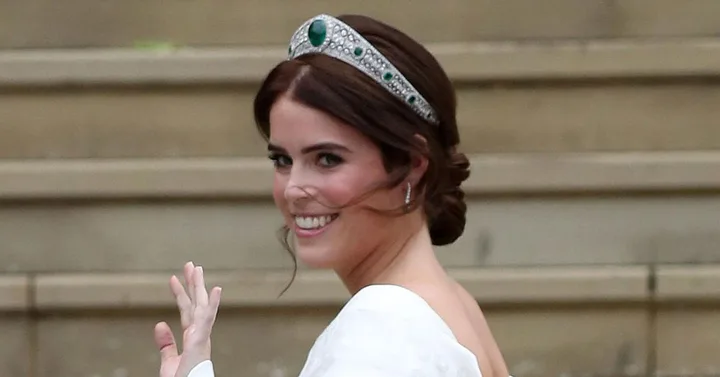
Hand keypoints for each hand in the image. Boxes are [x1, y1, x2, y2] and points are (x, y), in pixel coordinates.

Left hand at [154, 262, 221, 376]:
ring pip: (202, 306)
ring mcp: (202, 337)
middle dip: (193, 284)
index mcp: (192, 338)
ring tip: (197, 268)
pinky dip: (213, 304)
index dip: (180, 294)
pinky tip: (216, 289)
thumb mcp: (169, 361)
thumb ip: (166, 343)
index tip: (173, 279)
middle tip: (190, 264)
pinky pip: (207, 320)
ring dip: (200, 287)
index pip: (186, 311)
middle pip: (196, 304)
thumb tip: (160, 324)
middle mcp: (199, 335)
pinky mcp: (201, 341)